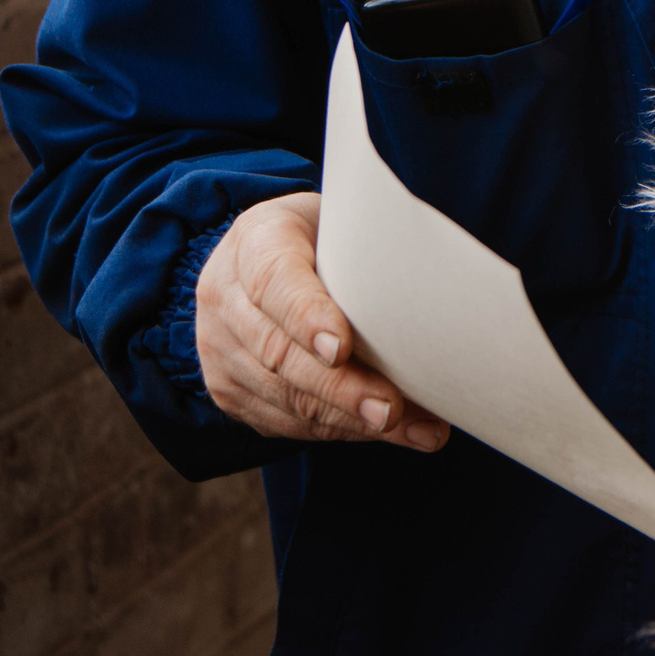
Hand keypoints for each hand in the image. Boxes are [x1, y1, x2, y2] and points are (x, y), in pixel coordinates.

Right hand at [194, 192, 448, 450]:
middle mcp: (224, 295)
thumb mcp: (345, 223)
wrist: (270, 256)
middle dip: (339, 388)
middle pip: (279, 352)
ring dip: (350, 420)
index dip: (306, 316)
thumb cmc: (327, 237)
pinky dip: (339, 430)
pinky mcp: (229, 390)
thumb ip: (372, 253)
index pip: (274, 280)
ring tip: (414, 429)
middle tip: (390, 409)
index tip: (341, 348)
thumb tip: (435, 298)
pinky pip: (284, 420)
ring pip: (283, 396)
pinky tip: (386, 432)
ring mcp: (219, 347)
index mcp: (255, 239)